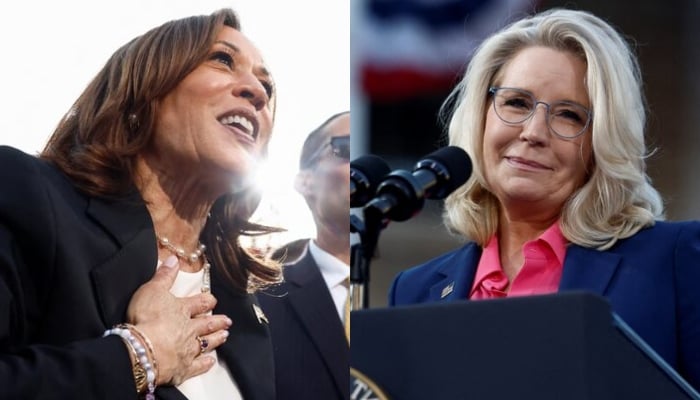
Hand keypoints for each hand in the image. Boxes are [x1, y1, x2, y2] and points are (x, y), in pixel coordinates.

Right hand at [125, 255, 232, 385]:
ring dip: (216, 339)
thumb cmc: (146, 317)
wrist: (143, 348)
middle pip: (207, 324)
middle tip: (228, 321)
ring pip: (206, 343)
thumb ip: (164, 275)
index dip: (207, 301)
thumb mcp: (152, 290)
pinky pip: (197, 366)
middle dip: (218, 321)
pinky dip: (205, 364)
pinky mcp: (183, 368)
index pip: (199, 303)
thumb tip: (174, 259)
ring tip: (225, 336)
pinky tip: (211, 362)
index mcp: (182, 310)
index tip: (213, 300)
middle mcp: (189, 329)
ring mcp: (188, 350)